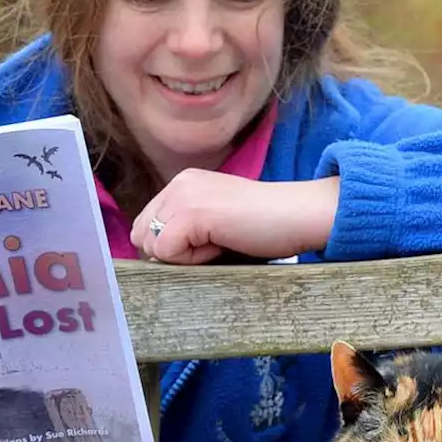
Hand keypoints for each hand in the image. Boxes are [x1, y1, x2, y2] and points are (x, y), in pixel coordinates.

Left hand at [130, 169, 339, 264]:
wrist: (298, 214)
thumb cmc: (267, 224)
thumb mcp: (215, 220)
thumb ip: (185, 228)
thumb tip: (153, 255)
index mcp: (184, 182)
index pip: (147, 223)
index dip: (170, 244)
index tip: (210, 240)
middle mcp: (178, 183)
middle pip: (143, 235)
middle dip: (172, 251)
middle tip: (213, 245)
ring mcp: (183, 196)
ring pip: (152, 245)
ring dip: (183, 256)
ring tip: (219, 243)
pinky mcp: (190, 214)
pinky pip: (166, 252)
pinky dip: (192, 259)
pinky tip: (221, 244)